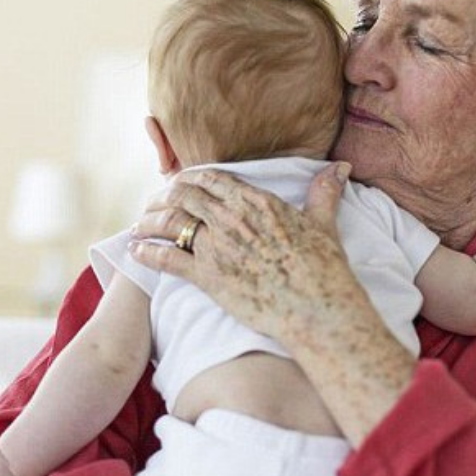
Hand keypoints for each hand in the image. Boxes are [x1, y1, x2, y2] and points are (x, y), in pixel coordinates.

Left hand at [129, 162, 358, 337]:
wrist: (316, 308)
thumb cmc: (324, 268)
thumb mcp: (324, 224)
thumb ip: (324, 192)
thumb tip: (340, 167)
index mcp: (256, 201)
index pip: (212, 178)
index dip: (192, 178)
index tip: (182, 183)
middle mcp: (231, 218)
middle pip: (184, 195)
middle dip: (165, 196)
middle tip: (156, 203)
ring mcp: (217, 246)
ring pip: (169, 222)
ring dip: (150, 222)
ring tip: (140, 226)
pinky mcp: (207, 276)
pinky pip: (167, 259)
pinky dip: (146, 253)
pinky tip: (135, 251)